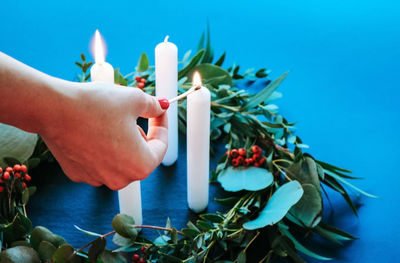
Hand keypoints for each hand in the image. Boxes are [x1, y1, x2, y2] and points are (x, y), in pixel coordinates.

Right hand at [40, 82, 168, 189]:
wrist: (52, 109)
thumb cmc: (97, 104)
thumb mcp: (134, 99)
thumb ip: (154, 106)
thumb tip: (161, 107)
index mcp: (140, 166)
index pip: (161, 146)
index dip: (163, 125)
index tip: (160, 112)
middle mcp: (120, 180)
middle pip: (140, 155)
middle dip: (142, 134)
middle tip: (137, 113)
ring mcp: (97, 179)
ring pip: (119, 159)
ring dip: (121, 141)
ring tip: (112, 119)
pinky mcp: (78, 174)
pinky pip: (98, 161)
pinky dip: (101, 147)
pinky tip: (92, 129)